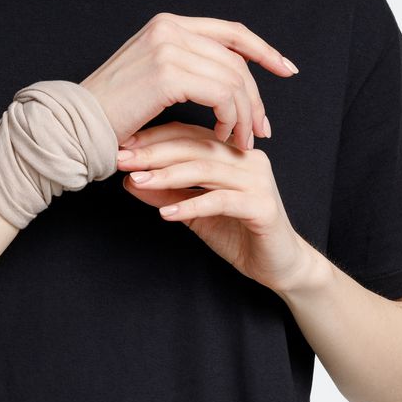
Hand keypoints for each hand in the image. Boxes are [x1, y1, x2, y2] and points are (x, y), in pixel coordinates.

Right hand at [80, 12, 298, 151]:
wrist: (77, 125)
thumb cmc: (114, 110)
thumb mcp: (153, 76)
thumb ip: (187, 65)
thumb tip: (232, 77)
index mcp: (167, 23)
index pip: (230, 31)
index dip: (263, 50)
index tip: (286, 70)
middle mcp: (168, 27)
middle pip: (236, 59)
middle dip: (256, 97)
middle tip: (262, 129)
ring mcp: (167, 47)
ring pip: (233, 78)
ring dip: (245, 114)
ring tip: (242, 140)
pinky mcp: (167, 73)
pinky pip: (221, 94)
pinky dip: (231, 118)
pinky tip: (224, 136)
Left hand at [116, 120, 308, 293]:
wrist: (280, 266)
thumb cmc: (238, 233)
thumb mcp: (194, 211)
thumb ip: (167, 194)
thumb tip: (129, 181)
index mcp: (232, 151)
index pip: (188, 134)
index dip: (154, 138)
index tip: (122, 145)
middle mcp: (247, 157)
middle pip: (195, 147)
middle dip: (155, 153)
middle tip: (123, 160)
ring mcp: (258, 180)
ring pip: (207, 169)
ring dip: (168, 175)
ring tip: (138, 181)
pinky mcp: (263, 206)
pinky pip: (222, 200)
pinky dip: (192, 205)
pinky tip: (167, 213)